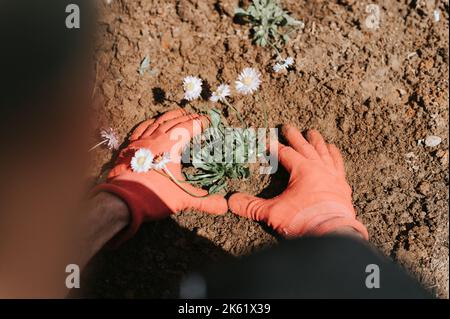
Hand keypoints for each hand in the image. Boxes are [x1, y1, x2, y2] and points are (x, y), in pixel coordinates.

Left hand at [94, 109, 227, 244]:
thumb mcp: (183, 199)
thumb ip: (205, 201)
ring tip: (178, 114)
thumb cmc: (154, 196)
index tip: (207, 121)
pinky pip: (140, 129)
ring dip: (169, 117)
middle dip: (186, 117)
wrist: (121, 200)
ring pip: (157, 122)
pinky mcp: (128, 148)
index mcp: (171, 145)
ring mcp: (140, 142)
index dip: (199, 123)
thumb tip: (224, 206)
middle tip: (195, 117)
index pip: (188, 128)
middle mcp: (155, 138)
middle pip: (174, 121)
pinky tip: (152, 122)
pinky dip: (150, 123)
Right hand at [228, 125, 367, 239]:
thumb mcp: (273, 213)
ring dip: (317, 142)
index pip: (284, 153)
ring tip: (314, 134)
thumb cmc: (302, 221)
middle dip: (295, 136)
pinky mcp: (342, 187)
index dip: (273, 146)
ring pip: (324, 153)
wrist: (332, 236)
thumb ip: (251, 206)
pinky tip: (334, 153)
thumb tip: (231, 202)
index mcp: (302, 170)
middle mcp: (319, 168)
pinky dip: (336, 157)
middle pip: (305, 147)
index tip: (265, 140)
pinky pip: (339, 165)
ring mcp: (333, 176)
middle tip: (288, 126)